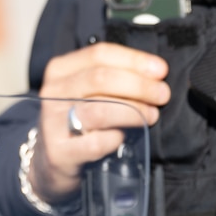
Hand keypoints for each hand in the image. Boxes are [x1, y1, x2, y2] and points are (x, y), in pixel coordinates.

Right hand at [32, 43, 169, 201]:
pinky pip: (95, 143)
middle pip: (100, 79)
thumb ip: (114, 78)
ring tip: (152, 116)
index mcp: (61, 69)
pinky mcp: (59, 153)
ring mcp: (53, 123)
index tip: (161, 70)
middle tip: (162, 95)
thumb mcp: (88, 92)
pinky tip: (124, 138)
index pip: (100, 54)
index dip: (134, 60)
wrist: (52, 162)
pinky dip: (116, 138)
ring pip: (99, 110)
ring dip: (133, 111)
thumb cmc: (79, 121)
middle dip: (139, 86)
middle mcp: (53, 92)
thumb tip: (155, 73)